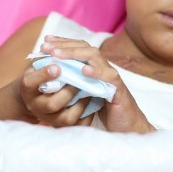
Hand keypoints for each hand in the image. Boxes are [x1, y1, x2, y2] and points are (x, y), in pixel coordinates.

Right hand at [16, 58, 94, 127]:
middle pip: (52, 104)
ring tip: (91, 90)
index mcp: (27, 88)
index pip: (30, 82)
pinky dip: (88, 114)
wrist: (34, 98)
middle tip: (82, 79)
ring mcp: (49, 119)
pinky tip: (94, 101)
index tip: (57, 66)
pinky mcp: (62, 127)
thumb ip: (46, 60)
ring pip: (67, 118)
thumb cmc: (39, 76)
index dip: (43, 75)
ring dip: (81, 103)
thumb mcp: (37, 66)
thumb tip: (61, 49)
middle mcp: (36, 106)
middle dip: (69, 91)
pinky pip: (78, 125)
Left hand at [37, 36, 153, 134]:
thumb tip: (52, 78)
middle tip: (46, 47)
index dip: (63, 43)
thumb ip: (73, 85)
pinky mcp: (119, 89)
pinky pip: (109, 76)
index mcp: (95, 69)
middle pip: (85, 48)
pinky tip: (84, 70)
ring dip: (75, 54)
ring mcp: (112, 77)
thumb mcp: (84, 97)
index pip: (80, 48)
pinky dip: (97, 72)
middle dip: (64, 45)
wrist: (127, 128)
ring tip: (58, 55)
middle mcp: (104, 69)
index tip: (45, 42)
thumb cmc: (105, 113)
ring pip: (95, 57)